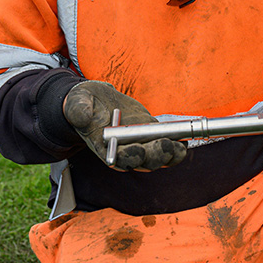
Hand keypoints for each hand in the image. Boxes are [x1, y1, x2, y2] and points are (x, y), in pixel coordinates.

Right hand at [63, 82, 186, 170]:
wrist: (95, 101)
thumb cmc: (83, 105)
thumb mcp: (77, 103)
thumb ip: (79, 110)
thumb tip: (83, 116)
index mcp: (106, 149)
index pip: (120, 159)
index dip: (130, 157)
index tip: (138, 150)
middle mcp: (125, 151)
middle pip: (144, 160)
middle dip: (156, 155)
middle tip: (165, 144)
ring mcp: (141, 144)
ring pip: (158, 155)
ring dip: (170, 153)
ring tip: (180, 145)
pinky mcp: (151, 134)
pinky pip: (167, 143)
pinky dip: (177, 143)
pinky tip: (185, 138)